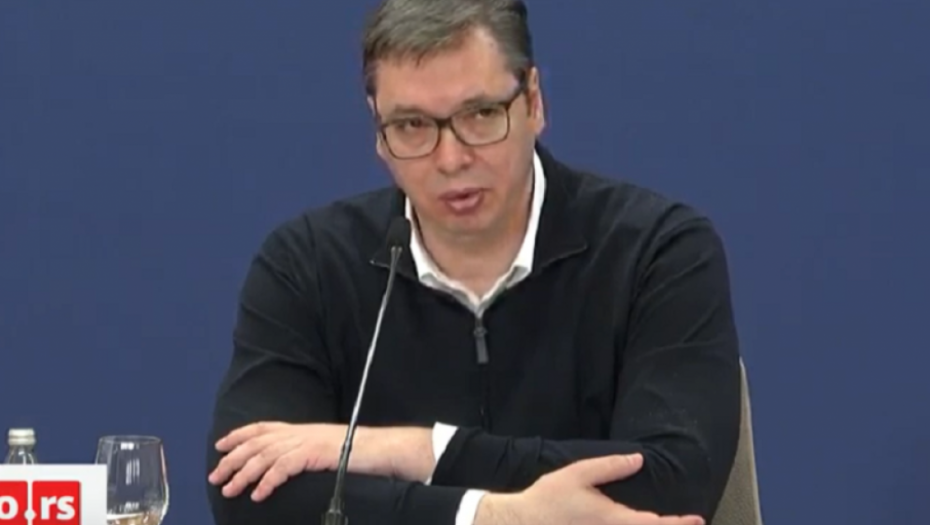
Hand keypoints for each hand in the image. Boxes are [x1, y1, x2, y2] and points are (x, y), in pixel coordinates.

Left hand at [208, 422, 434, 500]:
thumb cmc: (358, 452)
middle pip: (257, 443)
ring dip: (243, 474)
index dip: (239, 435)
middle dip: (233, 459)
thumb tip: (285, 467)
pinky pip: (283, 468)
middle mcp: (300, 431)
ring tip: (230, 490)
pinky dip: (267, 482)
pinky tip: (258, 495)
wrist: (382, 449)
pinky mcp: (314, 453)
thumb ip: (306, 453)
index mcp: (302, 429)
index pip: (263, 427)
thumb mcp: (326, 448)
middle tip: (216, 477)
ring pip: (265, 456)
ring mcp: (306, 441)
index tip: (221, 446)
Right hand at [477, 454, 704, 524]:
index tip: (696, 520)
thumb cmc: (548, 500)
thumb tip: (638, 460)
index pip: (653, 524)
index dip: (677, 524)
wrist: (521, 523)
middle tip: (690, 523)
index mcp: (612, 520)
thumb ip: (610, 467)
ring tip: (665, 524)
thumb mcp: (578, 474)